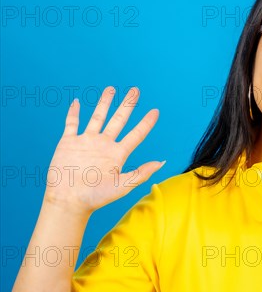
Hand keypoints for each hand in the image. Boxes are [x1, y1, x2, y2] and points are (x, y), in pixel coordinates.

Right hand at [44, 86, 163, 215]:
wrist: (69, 201)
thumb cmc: (96, 198)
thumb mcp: (123, 185)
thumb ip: (142, 173)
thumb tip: (162, 162)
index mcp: (118, 154)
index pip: (136, 134)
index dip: (146, 123)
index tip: (156, 111)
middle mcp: (104, 145)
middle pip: (119, 119)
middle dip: (127, 105)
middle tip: (135, 90)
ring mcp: (87, 142)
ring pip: (97, 117)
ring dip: (104, 103)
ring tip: (111, 89)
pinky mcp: (69, 143)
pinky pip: (71, 124)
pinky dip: (73, 113)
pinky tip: (77, 102)